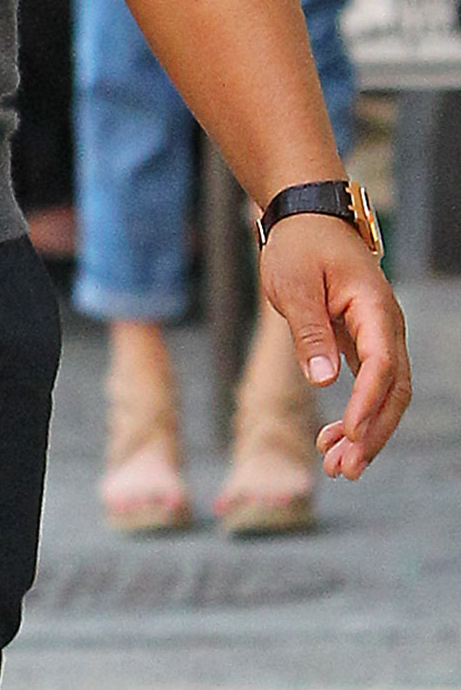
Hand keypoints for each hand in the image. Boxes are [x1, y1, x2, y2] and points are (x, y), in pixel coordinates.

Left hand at [256, 216, 409, 479]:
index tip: (350, 435)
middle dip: (373, 432)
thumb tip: (324, 380)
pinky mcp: (363, 344)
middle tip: (345, 469)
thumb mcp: (295, 286)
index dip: (368, 403)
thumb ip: (309, 331)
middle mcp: (386, 326)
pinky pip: (371, 386)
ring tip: (337, 467)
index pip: (382, 364)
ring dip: (367, 432)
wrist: (307, 220)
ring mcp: (378, 337)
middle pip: (394, 389)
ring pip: (386, 393)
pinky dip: (357, 415)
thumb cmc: (299, 247)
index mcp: (375, 309)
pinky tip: (333, 440)